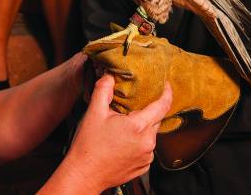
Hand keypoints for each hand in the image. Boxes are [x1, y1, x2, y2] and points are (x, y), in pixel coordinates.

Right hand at [65, 74, 171, 192]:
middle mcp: (147, 143)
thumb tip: (110, 76)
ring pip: (151, 133)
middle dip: (149, 108)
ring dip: (143, 126)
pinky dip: (140, 140)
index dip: (167, 93)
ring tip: (125, 123)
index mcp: (138, 126)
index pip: (163, 105)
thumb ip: (104, 89)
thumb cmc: (88, 146)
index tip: (165, 85)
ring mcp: (146, 157)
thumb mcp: (94, 112)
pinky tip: (124, 140)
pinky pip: (147, 147)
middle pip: (156, 118)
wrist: (84, 175)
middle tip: (136, 102)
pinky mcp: (143, 167)